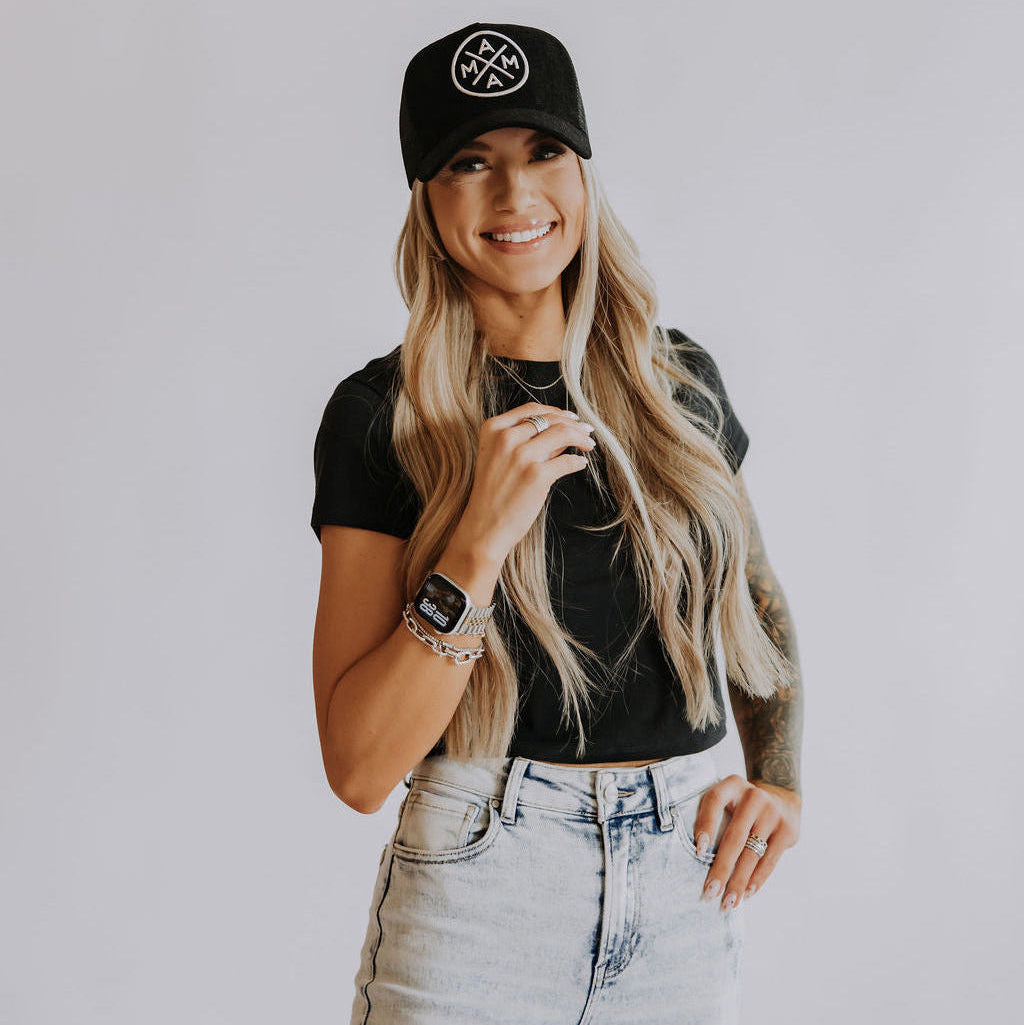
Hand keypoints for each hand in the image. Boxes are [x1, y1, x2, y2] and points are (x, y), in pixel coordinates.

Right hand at [459, 402, 596, 561]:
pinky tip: (580, 464)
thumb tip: (559, 432)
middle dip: (573, 424)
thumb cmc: (492, 494)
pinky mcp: (537, 476)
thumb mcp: (497, 457)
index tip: (570, 418)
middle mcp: (506, 438)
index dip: (555, 411)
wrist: (484, 526)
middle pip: (550, 420)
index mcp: (493, 429)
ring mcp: (521, 456)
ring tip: (589, 445)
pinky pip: (568, 461)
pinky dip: (578, 462)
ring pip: (563, 434)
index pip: (531, 409)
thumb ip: (524, 441)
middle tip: (587, 431)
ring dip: (580, 438)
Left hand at [694, 774, 800, 911]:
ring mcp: (773, 814)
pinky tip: (747, 894)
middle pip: (734, 837)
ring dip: (739, 882)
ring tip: (728, 902)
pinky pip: (769, 860)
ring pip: (752, 854)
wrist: (781, 797)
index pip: (714, 801)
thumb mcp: (727, 798)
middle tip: (709, 892)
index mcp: (732, 784)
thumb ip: (712, 816)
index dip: (705, 824)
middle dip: (721, 868)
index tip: (698, 851)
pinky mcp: (787, 831)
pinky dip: (757, 879)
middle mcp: (754, 797)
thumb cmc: (740, 805)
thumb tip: (695, 855)